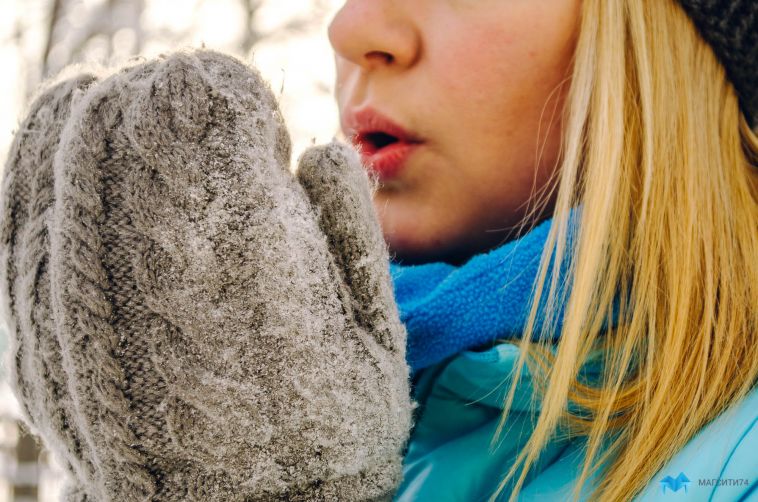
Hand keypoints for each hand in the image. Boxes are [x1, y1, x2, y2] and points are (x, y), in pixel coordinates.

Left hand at [1, 49, 412, 500]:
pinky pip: (18, 202)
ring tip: (154, 131)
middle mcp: (157, 266)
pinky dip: (46, 154)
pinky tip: (80, 145)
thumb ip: (351, 232)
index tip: (253, 115)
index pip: (212, 116)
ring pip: (70, 144)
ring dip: (116, 116)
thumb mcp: (376, 339)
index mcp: (256, 263)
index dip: (231, 99)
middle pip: (136, 119)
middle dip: (174, 99)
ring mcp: (82, 297)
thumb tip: (319, 151)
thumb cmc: (326, 436)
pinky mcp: (33, 326)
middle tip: (205, 117)